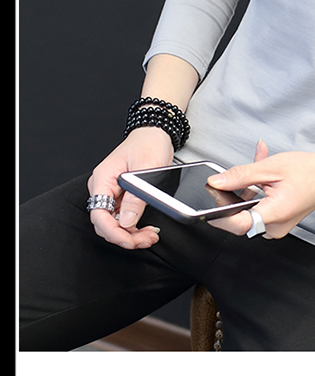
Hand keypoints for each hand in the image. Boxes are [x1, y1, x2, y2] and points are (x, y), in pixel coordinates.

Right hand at [87, 127, 172, 249]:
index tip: (130, 241)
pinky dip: (134, 227)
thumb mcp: (146, 169)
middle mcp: (102, 187)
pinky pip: (122, 217)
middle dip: (125, 236)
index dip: (113, 232)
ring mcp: (110, 192)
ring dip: (131, 234)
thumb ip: (136, 197)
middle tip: (147, 239)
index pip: (99, 214)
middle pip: (105, 222)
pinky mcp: (120, 196)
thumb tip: (127, 222)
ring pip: (114, 223)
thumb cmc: (149, 144)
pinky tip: (146, 229)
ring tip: (150, 236)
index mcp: (103, 178)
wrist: (155, 134)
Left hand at [206, 141, 314, 238]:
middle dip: (232, 196)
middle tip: (230, 177)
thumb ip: (241, 175)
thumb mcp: (272, 167)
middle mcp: (275, 226)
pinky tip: (261, 177)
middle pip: (240, 218)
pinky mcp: (278, 221)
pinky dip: (256, 193)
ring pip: (248, 211)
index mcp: (274, 214)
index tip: (208, 203)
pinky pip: (258, 209)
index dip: (218, 215)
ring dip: (245, 190)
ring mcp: (276, 226)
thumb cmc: (311, 172)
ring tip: (255, 170)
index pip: (237, 224)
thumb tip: (217, 182)